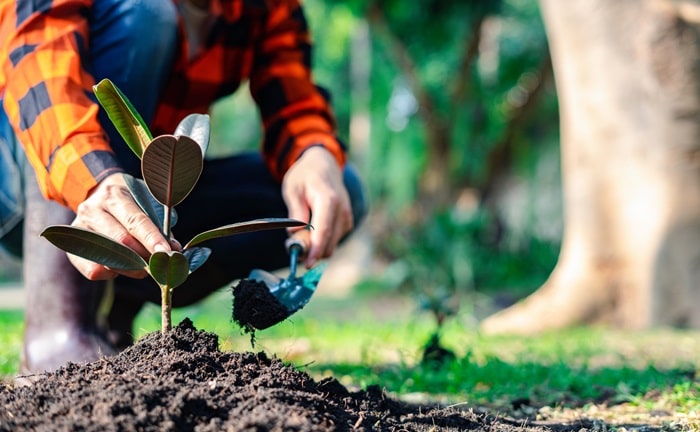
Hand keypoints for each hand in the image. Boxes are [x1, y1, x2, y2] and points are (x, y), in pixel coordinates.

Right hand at [69, 173, 174, 279]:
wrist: (97, 194)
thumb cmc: (130, 202)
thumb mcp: (147, 203)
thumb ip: (161, 225)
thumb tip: (174, 251)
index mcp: (115, 195)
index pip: (136, 221)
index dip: (152, 240)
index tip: (167, 254)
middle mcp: (93, 210)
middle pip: (122, 241)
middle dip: (145, 256)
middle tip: (160, 265)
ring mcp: (79, 228)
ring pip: (108, 257)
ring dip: (131, 268)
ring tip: (145, 268)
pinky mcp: (72, 246)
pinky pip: (92, 268)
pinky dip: (111, 273)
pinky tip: (120, 268)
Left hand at [282, 146, 352, 267]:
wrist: (324, 165)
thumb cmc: (305, 176)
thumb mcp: (293, 189)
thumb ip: (295, 211)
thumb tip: (295, 233)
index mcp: (328, 200)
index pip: (323, 231)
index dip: (315, 250)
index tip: (306, 264)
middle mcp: (342, 210)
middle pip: (329, 242)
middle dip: (312, 252)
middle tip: (291, 247)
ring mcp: (347, 217)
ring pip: (332, 244)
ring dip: (316, 247)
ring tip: (299, 235)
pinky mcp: (347, 222)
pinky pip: (334, 240)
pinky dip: (322, 242)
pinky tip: (310, 233)